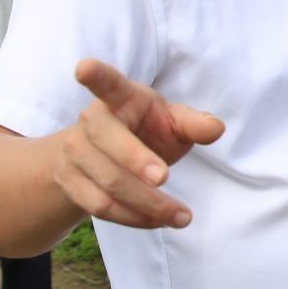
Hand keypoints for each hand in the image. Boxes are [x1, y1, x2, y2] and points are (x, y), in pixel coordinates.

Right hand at [53, 59, 224, 228]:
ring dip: (146, 203)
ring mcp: (75, 153)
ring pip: (107, 182)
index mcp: (119, 98)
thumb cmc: (148, 129)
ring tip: (183, 216)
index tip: (84, 68)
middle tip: (165, 179)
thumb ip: (194, 124)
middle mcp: (91, 122)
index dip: (96, 75)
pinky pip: (100, 206)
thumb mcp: (173, 121)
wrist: (104, 156)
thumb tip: (216, 128)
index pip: (107, 84)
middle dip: (135, 161)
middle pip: (108, 142)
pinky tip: (159, 220)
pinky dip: (133, 217)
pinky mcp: (71, 183)